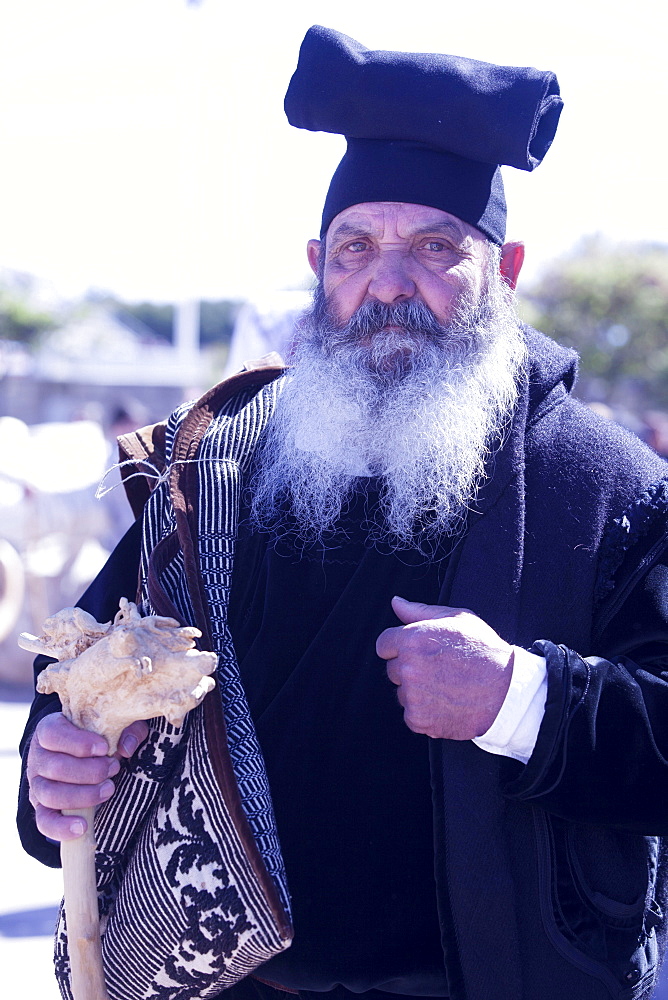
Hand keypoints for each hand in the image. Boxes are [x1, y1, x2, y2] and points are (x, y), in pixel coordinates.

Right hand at [26, 712, 148, 841]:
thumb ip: (126, 729)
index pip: (52, 734)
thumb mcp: (115, 725)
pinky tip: (83, 826)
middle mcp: (38, 756)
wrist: (83, 756)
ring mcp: (37, 783)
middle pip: (54, 767)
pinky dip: (61, 827)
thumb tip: (126, 748)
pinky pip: (44, 821)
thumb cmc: (99, 735)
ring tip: (108, 789)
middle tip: (113, 768)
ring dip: (83, 795)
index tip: (104, 748)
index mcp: (49, 729)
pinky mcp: (41, 807)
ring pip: (50, 794)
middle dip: (90, 771)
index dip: (78, 743)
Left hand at [376, 596, 513, 739]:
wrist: (507, 690)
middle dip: (410, 668)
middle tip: (439, 668)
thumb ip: (419, 611)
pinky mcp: (419, 720)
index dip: (399, 646)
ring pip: (402, 692)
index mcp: (412, 639)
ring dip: (417, 691)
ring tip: (446, 685)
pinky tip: (446, 702)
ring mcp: (412, 696)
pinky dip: (425, 712)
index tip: (418, 651)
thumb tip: (396, 603)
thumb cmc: (485, 650)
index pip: (384, 644)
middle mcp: (407, 668)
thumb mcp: (457, 619)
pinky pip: (411, 714)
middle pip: (392, 669)